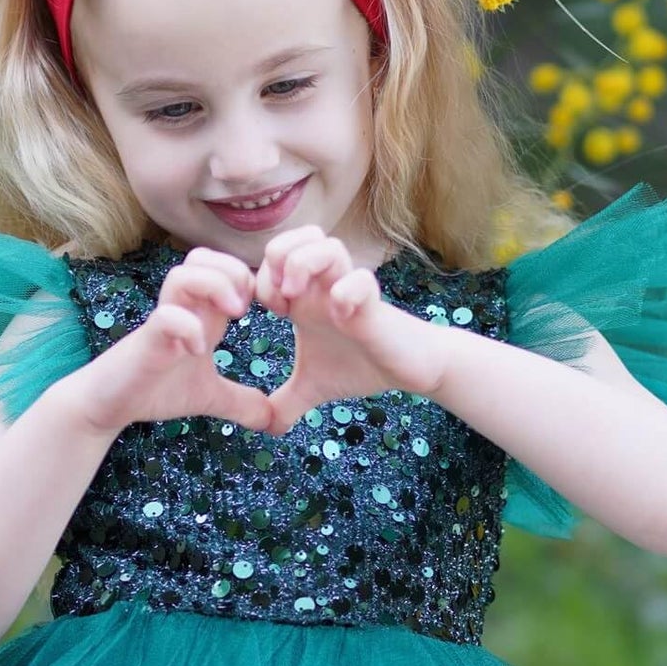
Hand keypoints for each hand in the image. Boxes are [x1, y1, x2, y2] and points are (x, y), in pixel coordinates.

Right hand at [77, 247, 276, 436]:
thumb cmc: (156, 389)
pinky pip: (166, 316)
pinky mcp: (146, 340)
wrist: (111, 404)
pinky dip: (188, 328)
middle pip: (201, 257)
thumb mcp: (209, 396)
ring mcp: (163, 322)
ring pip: (181, 274)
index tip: (259, 311)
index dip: (248, 278)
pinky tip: (198, 351)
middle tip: (244, 309)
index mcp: (200, 314)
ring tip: (231, 318)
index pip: (223, 266)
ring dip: (213, 289)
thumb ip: (240, 401)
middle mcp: (181, 309)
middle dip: (231, 273)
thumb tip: (273, 420)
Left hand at [255, 227, 450, 433]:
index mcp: (305, 299)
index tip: (264, 315)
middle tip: (279, 298)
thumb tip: (264, 428)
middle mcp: (325, 287)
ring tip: (298, 300)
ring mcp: (349, 290)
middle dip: (280, 259)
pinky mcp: (375, 305)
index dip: (258, 283)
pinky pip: (362, 281)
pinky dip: (345, 296)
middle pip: (298, 237)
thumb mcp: (313, 388)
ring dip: (306, 266)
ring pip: (328, 245)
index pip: (269, 264)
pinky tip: (339, 321)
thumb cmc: (360, 366)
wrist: (408, 368)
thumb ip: (285, 404)